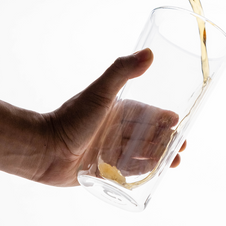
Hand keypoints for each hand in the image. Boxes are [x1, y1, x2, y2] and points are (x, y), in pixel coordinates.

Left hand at [39, 49, 185, 186]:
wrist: (44, 150)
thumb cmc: (72, 119)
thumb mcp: (100, 92)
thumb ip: (122, 70)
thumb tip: (149, 53)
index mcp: (114, 110)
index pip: (145, 112)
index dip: (162, 117)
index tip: (177, 122)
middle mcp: (112, 128)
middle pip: (145, 133)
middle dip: (165, 139)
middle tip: (182, 146)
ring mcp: (107, 149)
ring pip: (140, 152)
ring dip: (158, 156)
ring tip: (176, 162)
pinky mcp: (102, 169)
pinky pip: (127, 170)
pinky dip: (142, 171)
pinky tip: (157, 173)